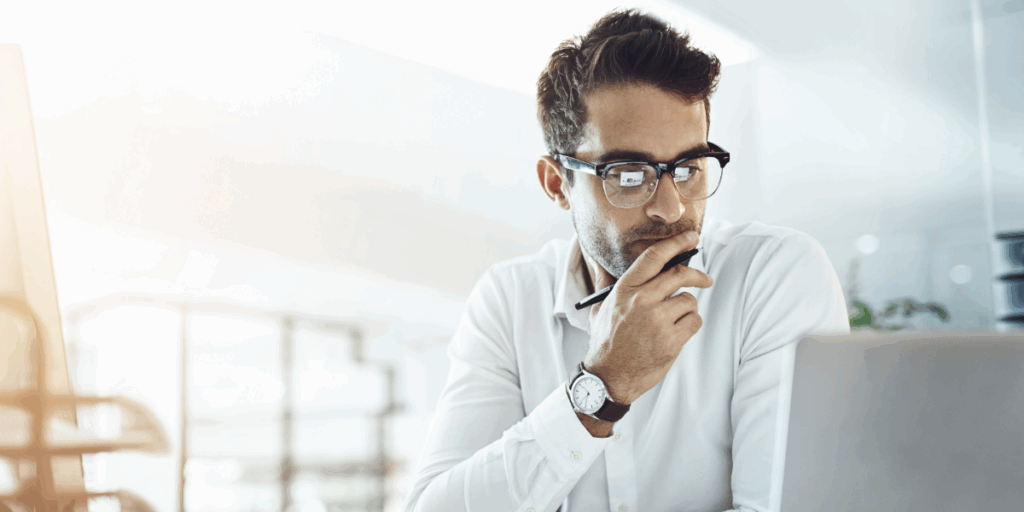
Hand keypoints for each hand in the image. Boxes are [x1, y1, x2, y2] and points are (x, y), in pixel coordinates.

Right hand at [582, 231, 712, 404]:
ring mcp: (657, 321)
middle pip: (679, 275)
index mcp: (625, 289)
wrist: (608, 376)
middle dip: (697, 275)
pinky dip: (689, 326)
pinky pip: (694, 321)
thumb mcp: (601, 308)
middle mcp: (641, 301)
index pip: (654, 257)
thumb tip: (603, 260)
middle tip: (705, 280)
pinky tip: (674, 334)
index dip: (676, 243)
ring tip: (671, 323)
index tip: (692, 238)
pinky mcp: (670, 340)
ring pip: (689, 301)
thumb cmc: (606, 341)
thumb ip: (608, 284)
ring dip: (686, 310)